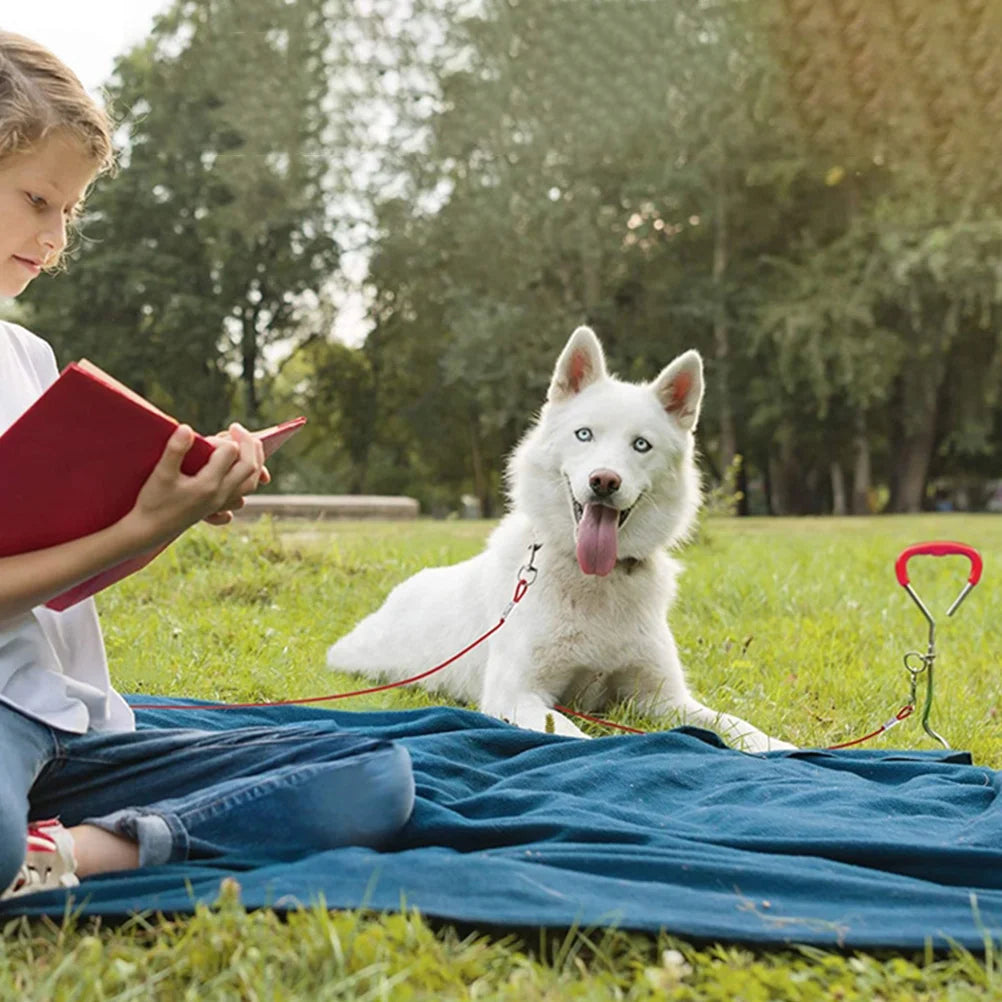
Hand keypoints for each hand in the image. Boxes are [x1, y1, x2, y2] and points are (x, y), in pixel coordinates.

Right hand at [125, 423, 264, 544]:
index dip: (221, 440)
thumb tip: (186, 428)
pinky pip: (242, 498)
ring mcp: (221, 504)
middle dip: (249, 444)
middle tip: (236, 428)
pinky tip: (237, 475)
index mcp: (209, 484)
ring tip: (245, 446)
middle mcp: (221, 495)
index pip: (230, 453)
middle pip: (250, 467)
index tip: (208, 437)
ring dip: (253, 462)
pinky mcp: (216, 510)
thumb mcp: (160, 474)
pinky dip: (246, 483)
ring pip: (251, 484)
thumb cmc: (152, 501)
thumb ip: (175, 450)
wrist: (148, 531)